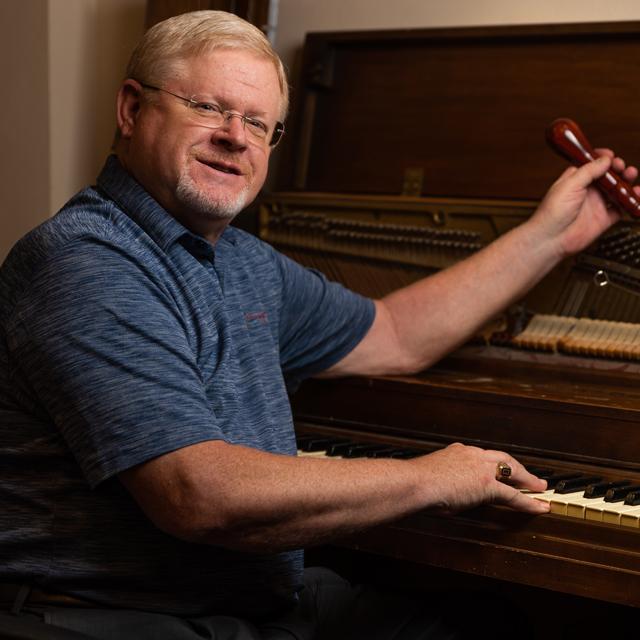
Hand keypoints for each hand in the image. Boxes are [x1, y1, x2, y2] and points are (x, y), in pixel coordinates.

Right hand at [412, 442, 549, 514]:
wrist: (416, 483)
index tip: (498, 468)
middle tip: (530, 475)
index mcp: (457, 452)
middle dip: (518, 467)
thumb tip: (440, 494)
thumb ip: (440, 480)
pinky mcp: (487, 485)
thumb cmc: (416, 482)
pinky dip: (529, 502)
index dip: (493, 463)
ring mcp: (481, 469)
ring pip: (512, 472)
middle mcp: (472, 455)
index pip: (482, 456)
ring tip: (539, 487)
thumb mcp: (430, 475)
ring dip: (528, 480)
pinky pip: (514, 495)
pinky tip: (539, 507)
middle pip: (502, 459)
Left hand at [532, 150, 639, 257]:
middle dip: (618, 169)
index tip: (611, 156)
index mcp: (575, 180)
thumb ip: (588, 171)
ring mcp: (596, 205)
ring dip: (626, 182)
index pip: (592, 164)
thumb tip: (604, 159)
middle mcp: (586, 191)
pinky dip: (631, 201)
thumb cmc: (552, 213)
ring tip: (631, 175)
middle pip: (608, 176)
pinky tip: (637, 194)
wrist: (551, 239)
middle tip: (622, 167)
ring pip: (617, 190)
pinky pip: (621, 208)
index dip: (602, 159)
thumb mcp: (569, 185)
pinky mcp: (603, 219)